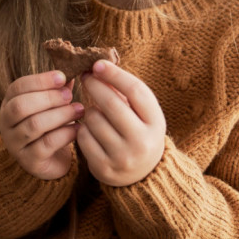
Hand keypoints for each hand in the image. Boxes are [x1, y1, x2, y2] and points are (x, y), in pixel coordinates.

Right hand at [0, 70, 84, 179]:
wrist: (51, 160)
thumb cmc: (51, 126)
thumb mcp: (51, 104)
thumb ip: (58, 88)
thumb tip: (74, 68)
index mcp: (9, 103)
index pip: (18, 87)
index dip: (40, 80)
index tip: (62, 77)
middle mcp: (6, 123)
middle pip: (21, 106)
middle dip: (48, 98)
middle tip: (70, 96)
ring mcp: (15, 143)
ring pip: (34, 125)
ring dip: (60, 115)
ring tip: (79, 110)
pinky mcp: (29, 161)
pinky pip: (46, 144)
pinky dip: (65, 133)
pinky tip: (78, 128)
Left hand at [77, 60, 165, 186]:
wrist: (142, 174)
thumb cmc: (138, 131)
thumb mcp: (142, 114)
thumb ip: (125, 92)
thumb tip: (98, 67)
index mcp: (156, 123)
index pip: (135, 91)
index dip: (115, 74)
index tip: (97, 64)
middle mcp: (142, 141)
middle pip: (111, 103)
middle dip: (94, 85)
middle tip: (86, 76)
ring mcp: (123, 157)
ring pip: (94, 119)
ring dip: (89, 110)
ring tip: (96, 113)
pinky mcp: (104, 168)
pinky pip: (83, 136)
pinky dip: (82, 128)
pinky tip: (90, 130)